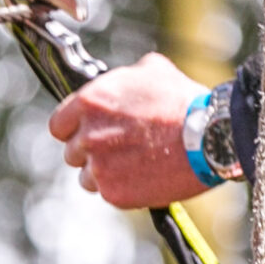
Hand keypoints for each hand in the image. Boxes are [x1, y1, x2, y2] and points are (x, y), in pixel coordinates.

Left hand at [48, 53, 205, 208]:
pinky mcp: (112, 192)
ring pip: (87, 177)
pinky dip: (121, 188)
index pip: (58, 125)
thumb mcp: (151, 70)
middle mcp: (87, 135)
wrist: (207, 137)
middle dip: (90, 152)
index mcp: (89, 102)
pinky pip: (107, 193)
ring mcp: (98, 166)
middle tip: (117, 149)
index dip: (72, 129)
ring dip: (104, 173)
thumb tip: (119, 82)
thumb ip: (122, 80)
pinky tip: (143, 176)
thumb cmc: (181, 100)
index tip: (84, 132)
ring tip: (133, 163)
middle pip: (72, 153)